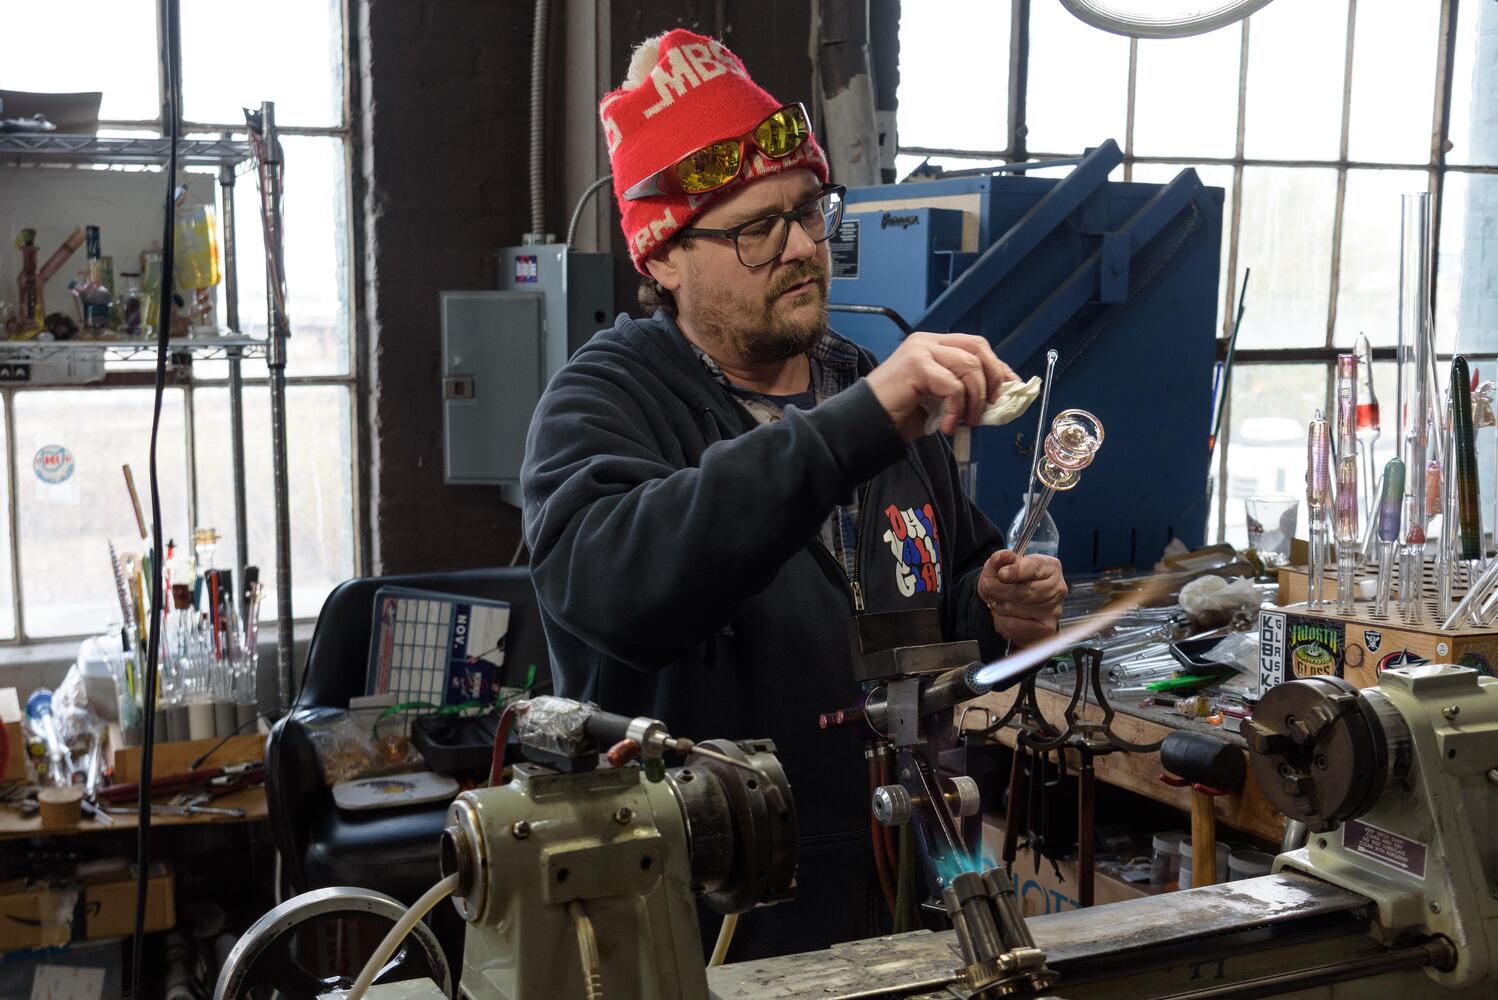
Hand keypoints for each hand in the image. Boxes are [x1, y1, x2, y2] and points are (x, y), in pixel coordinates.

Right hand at [865, 332, 1016, 439]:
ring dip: (975, 400)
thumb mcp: (939, 400)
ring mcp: (921, 350)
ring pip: (970, 367)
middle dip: (993, 379)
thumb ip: (962, 390)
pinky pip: (953, 386)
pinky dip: (956, 410)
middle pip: (978, 348)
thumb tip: (998, 397)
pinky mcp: (917, 365)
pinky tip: (945, 426)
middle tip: (991, 407)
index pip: (976, 346)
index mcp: (933, 345)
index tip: (1011, 388)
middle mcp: (928, 342)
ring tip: (965, 422)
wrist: (867, 423)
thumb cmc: (899, 413)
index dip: (997, 366)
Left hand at [976, 550, 1066, 647]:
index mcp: (1050, 566)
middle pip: (1023, 591)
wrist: (1013, 603)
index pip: (1033, 568)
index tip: (1001, 574)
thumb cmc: (1010, 581)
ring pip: (1016, 609)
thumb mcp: (1000, 566)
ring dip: (998, 606)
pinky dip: (1001, 621)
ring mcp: (1054, 610)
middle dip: (998, 590)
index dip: (1015, 571)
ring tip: (998, 602)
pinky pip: (1014, 626)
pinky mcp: (1046, 629)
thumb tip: (1002, 556)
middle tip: (988, 589)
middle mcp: (1057, 588)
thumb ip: (999, 559)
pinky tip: (1004, 616)